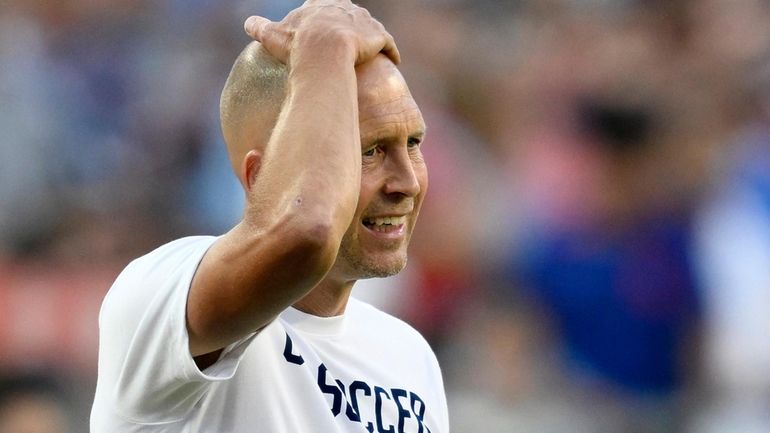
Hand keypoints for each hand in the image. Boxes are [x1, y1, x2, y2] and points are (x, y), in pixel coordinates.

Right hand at [244, 0, 399, 66]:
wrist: (325, 52)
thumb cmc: (298, 44)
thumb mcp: (275, 36)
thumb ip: (261, 28)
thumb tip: (249, 24)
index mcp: (320, 5)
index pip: (323, 1)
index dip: (324, 7)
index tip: (325, 13)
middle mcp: (345, 8)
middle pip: (350, 11)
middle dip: (350, 21)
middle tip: (351, 36)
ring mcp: (364, 21)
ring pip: (370, 26)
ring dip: (372, 36)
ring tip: (372, 49)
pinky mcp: (379, 37)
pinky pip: (388, 44)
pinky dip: (390, 52)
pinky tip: (393, 60)